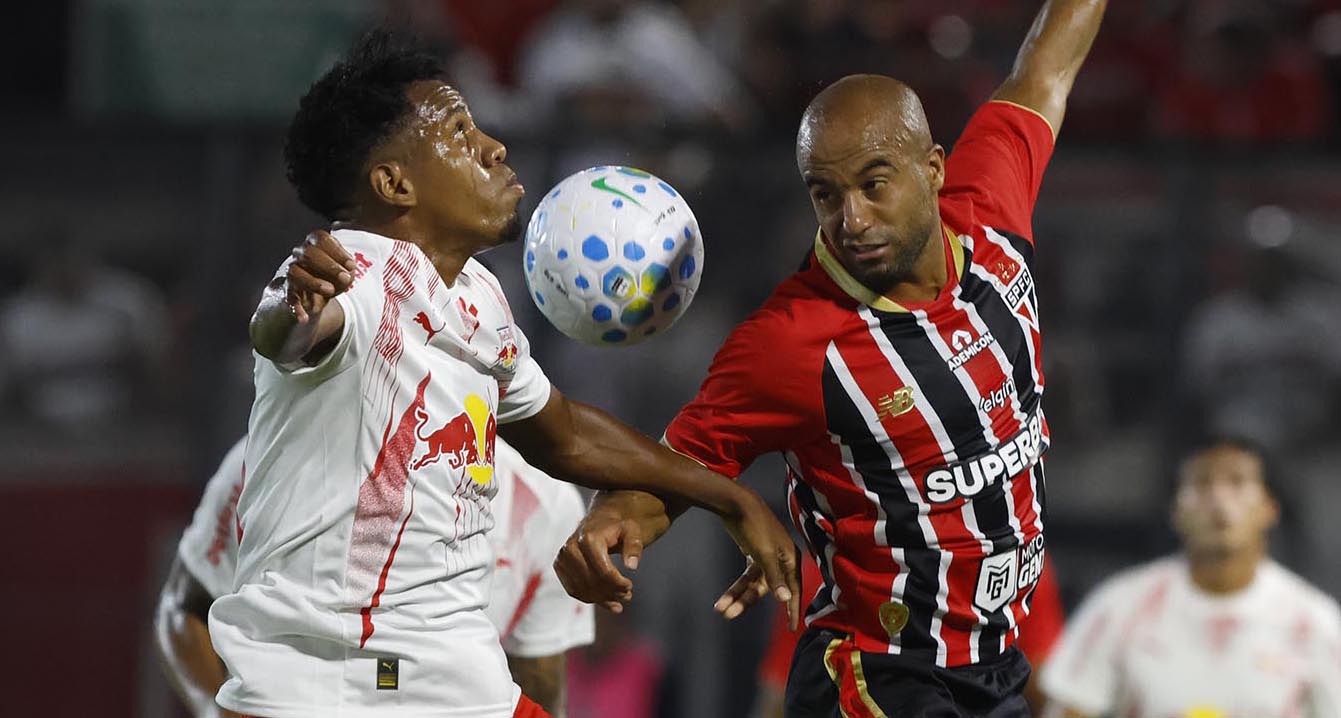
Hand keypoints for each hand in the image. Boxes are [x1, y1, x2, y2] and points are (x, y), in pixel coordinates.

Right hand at [285, 230, 355, 322]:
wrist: (313, 295)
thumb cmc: (332, 277)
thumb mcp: (344, 273)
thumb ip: (348, 272)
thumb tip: (346, 277)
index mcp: (314, 243)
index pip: (321, 238)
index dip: (337, 251)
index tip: (352, 265)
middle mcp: (300, 254)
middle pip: (308, 253)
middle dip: (329, 266)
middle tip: (345, 278)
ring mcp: (291, 272)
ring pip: (295, 272)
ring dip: (313, 282)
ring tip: (330, 291)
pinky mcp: (287, 291)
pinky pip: (288, 298)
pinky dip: (296, 309)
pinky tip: (304, 318)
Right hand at [554, 504, 644, 613]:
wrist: (599, 520)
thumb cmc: (617, 527)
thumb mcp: (632, 531)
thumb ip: (634, 546)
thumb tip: (632, 566)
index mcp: (588, 539)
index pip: (604, 572)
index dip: (618, 584)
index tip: (630, 586)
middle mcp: (571, 548)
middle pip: (592, 582)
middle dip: (611, 592)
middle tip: (627, 595)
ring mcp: (562, 557)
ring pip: (582, 589)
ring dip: (602, 599)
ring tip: (619, 600)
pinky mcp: (559, 566)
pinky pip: (573, 590)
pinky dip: (590, 599)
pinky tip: (606, 602)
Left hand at [719, 490, 800, 629]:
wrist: (736, 503)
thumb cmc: (755, 526)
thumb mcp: (764, 553)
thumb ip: (775, 578)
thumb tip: (786, 599)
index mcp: (789, 558)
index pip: (793, 589)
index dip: (791, 609)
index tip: (792, 628)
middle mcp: (780, 559)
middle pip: (766, 589)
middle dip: (746, 602)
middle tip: (728, 615)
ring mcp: (766, 557)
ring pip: (752, 584)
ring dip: (736, 596)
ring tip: (719, 608)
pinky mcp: (753, 553)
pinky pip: (746, 577)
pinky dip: (736, 587)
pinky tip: (725, 598)